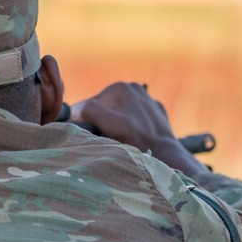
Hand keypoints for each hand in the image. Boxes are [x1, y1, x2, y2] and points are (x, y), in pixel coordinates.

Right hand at [70, 82, 207, 176]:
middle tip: (107, 138)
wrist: (167, 154)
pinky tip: (136, 136)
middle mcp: (134, 88)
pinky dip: (132, 126)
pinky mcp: (156, 112)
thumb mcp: (110, 124)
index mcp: (121, 87)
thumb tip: (74, 111)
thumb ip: (90, 111)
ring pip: (118, 113)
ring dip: (115, 124)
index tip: (88, 136)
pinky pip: (135, 119)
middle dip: (101, 122)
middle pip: (105, 108)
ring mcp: (147, 99)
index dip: (85, 122)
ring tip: (122, 139)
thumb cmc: (138, 140)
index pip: (90, 105)